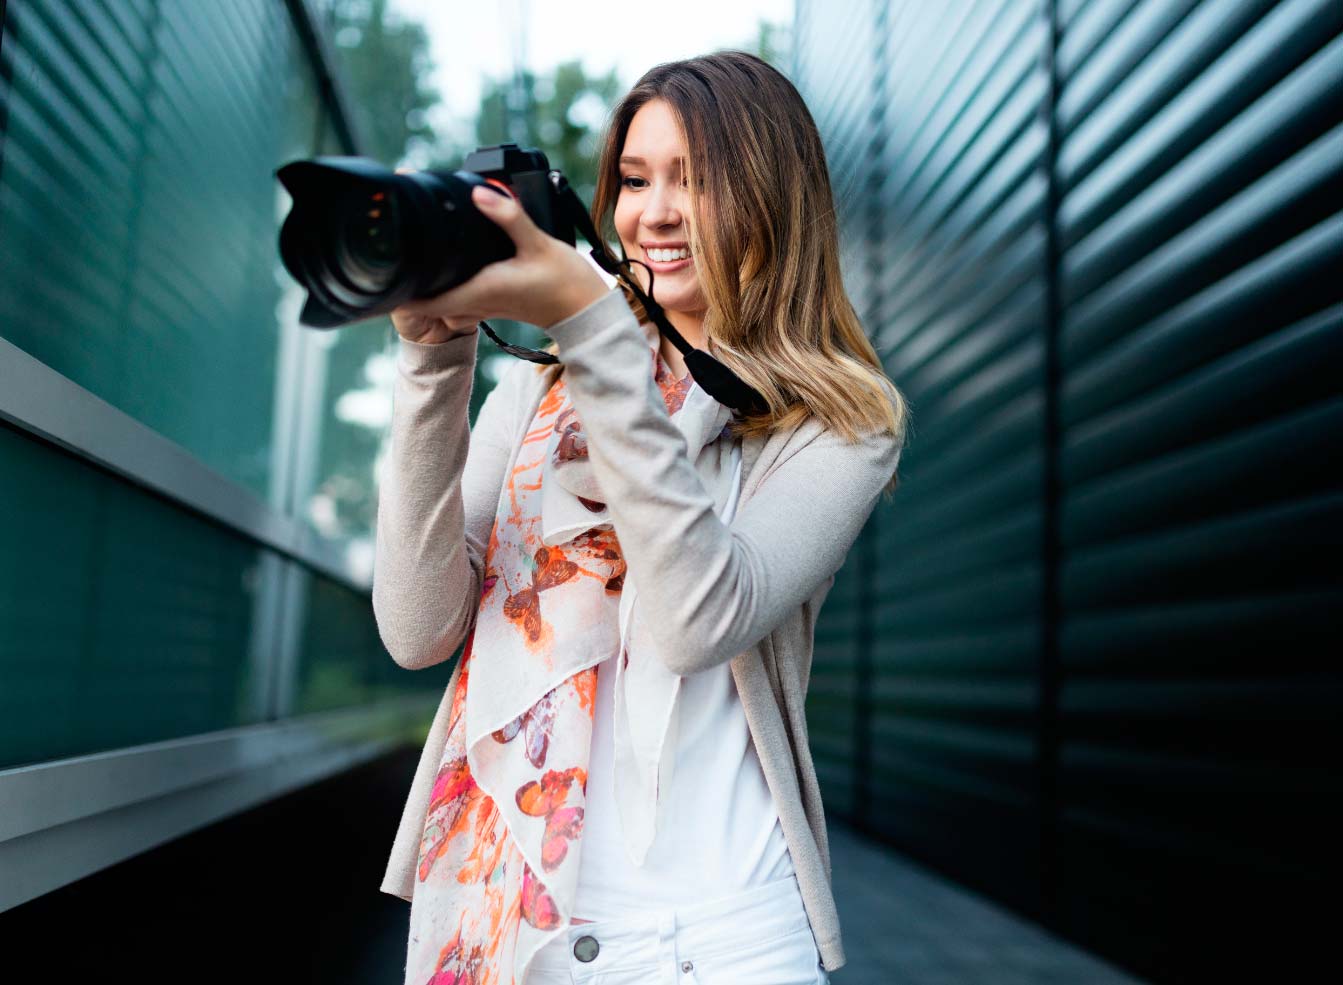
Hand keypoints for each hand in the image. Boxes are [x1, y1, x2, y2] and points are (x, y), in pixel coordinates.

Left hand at [390, 183, 611, 339]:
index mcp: (478, 291)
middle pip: (423, 298)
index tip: (381, 270)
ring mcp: (481, 304)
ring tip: (408, 249)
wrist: (584, 311)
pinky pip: (454, 293)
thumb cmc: (565, 284)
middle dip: (403, 276)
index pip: (422, 300)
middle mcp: (474, 302)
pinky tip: (443, 258)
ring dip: (421, 279)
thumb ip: (509, 216)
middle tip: (389, 246)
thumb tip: (479, 193)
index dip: (395, 289)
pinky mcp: (489, 300)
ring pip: (437, 297)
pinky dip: (442, 279)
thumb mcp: (538, 244)